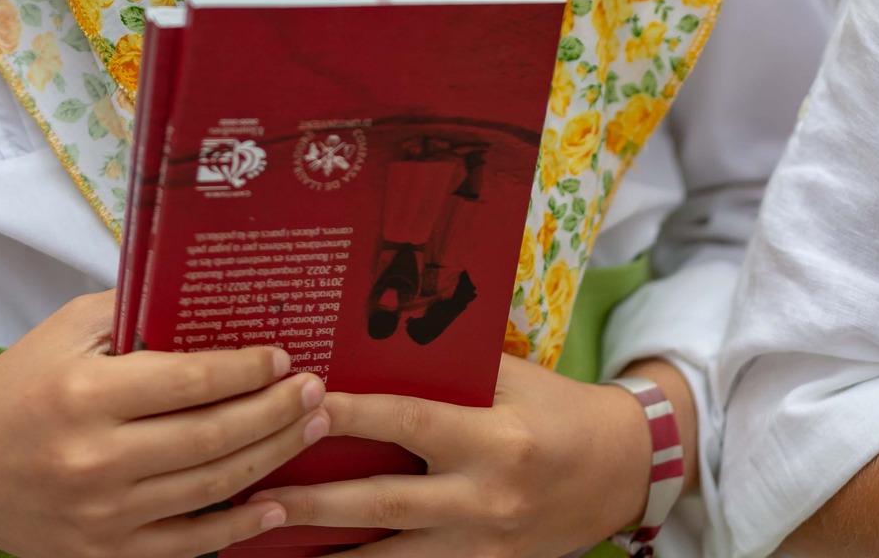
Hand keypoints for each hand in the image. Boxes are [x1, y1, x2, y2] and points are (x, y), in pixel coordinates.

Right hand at [0, 289, 327, 557]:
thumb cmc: (22, 382)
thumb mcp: (69, 328)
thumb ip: (135, 310)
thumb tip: (207, 293)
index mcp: (87, 395)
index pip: (190, 381)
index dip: (246, 369)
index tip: (284, 356)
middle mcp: (96, 460)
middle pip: (211, 437)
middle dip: (276, 412)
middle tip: (317, 389)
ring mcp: (102, 516)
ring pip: (209, 490)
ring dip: (270, 460)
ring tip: (309, 430)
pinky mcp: (102, 553)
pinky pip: (185, 545)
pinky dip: (236, 530)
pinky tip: (273, 507)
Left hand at [253, 354, 666, 556]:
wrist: (622, 470)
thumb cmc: (557, 406)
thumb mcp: (509, 376)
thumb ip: (448, 368)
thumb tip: (373, 343)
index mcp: (493, 439)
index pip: (406, 422)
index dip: (351, 413)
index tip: (300, 403)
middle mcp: (485, 497)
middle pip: (383, 503)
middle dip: (315, 502)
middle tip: (256, 497)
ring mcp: (484, 545)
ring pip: (392, 555)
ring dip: (329, 549)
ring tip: (270, 539)